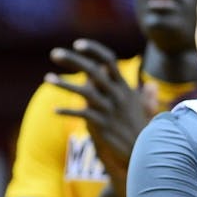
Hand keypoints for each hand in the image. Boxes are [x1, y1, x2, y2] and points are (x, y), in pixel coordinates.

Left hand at [48, 39, 151, 193]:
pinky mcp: (103, 125)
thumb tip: (150, 86)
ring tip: (46, 78)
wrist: (145, 152)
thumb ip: (141, 96)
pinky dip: (68, 111)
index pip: (109, 60)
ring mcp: (110, 109)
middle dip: (73, 60)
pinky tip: (54, 110)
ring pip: (85, 91)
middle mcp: (117, 94)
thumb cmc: (141, 130)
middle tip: (54, 53)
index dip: (94, 50)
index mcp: (124, 87)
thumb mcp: (143, 109)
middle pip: (93, 70)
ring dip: (64, 84)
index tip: (77, 44)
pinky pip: (82, 115)